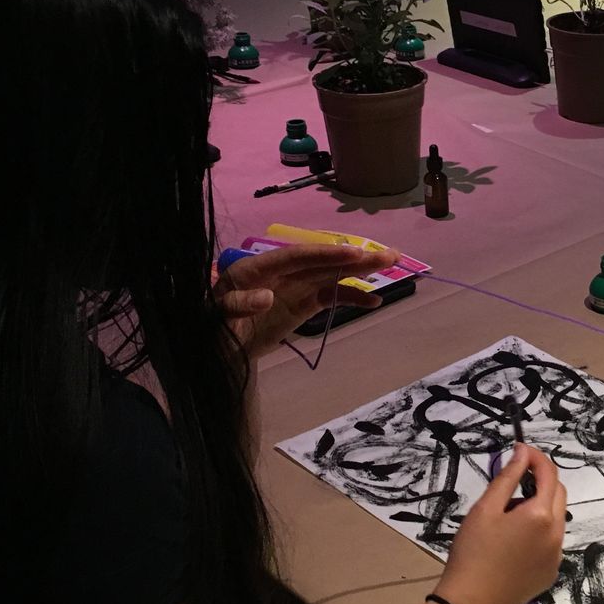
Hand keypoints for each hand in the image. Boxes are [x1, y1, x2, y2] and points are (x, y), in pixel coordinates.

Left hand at [215, 243, 394, 358]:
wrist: (217, 350)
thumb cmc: (212, 330)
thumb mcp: (217, 317)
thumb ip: (238, 305)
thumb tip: (267, 296)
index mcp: (258, 268)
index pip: (296, 256)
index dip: (324, 254)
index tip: (352, 254)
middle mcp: (281, 272)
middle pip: (321, 261)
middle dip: (354, 258)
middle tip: (388, 254)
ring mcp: (295, 287)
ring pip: (332, 274)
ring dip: (361, 270)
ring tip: (391, 262)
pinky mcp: (303, 304)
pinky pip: (331, 296)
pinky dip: (351, 297)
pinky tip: (373, 301)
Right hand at [435, 445, 566, 603]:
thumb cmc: (473, 552)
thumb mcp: (485, 509)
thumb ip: (507, 478)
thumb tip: (522, 454)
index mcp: (541, 515)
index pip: (548, 474)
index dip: (536, 458)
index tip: (521, 449)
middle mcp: (556, 535)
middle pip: (558, 495)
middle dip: (541, 480)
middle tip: (514, 479)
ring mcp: (556, 556)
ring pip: (556, 520)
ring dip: (540, 507)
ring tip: (508, 515)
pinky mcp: (551, 573)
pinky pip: (551, 542)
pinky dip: (539, 531)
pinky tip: (514, 542)